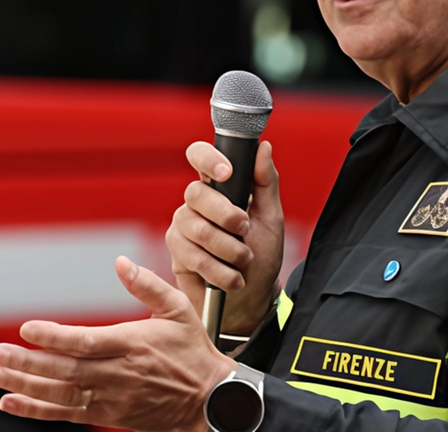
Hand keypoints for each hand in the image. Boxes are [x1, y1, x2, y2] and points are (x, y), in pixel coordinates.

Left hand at [0, 256, 236, 431]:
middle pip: (65, 370)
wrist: (210, 399)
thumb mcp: (179, 309)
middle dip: (27, 363)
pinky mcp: (109, 414)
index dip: (53, 337)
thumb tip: (120, 263)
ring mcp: (112, 398)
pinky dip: (36, 411)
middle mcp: (119, 373)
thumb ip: (147, 285)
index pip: (85, 342)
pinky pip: (67, 414)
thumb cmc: (193, 351)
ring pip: (60, 394)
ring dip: (24, 386)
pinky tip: (11, 403)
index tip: (27, 328)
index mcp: (133, 343)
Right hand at [166, 140, 283, 334]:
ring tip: (244, 260)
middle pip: (196, 194)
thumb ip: (266, 182)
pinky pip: (194, 256)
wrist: (252, 298)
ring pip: (198, 229)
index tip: (226, 173)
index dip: (207, 159)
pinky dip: (221, 271)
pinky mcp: (176, 252)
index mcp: (218, 187)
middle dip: (227, 216)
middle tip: (245, 230)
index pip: (199, 156)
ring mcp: (182, 226)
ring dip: (230, 250)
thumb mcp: (271, 218)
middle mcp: (195, 203)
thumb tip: (263, 148)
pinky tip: (233, 277)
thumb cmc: (262, 256)